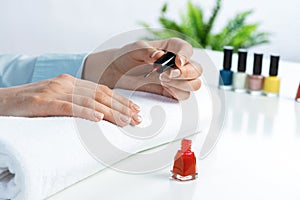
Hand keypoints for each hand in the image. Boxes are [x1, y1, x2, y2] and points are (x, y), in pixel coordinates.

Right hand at [0, 74, 141, 125]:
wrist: (4, 101)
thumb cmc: (32, 102)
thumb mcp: (59, 98)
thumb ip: (78, 101)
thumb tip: (101, 113)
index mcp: (72, 81)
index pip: (103, 90)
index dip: (121, 100)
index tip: (136, 110)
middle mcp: (67, 83)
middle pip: (101, 95)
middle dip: (122, 107)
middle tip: (138, 118)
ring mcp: (55, 91)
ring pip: (89, 100)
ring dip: (110, 112)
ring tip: (126, 121)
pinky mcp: (43, 101)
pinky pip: (68, 106)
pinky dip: (85, 112)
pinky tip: (99, 118)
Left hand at [83, 38, 201, 99]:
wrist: (117, 72)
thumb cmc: (127, 56)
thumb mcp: (134, 49)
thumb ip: (147, 51)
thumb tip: (159, 56)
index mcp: (171, 48)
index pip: (186, 49)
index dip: (186, 55)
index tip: (177, 61)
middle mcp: (177, 63)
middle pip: (197, 69)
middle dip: (185, 73)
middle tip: (166, 75)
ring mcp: (176, 79)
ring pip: (194, 84)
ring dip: (181, 84)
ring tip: (162, 80)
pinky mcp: (171, 91)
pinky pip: (183, 95)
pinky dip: (177, 93)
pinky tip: (164, 88)